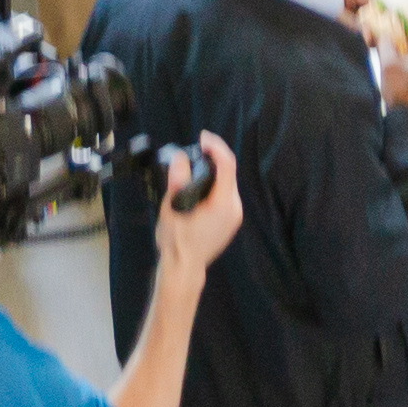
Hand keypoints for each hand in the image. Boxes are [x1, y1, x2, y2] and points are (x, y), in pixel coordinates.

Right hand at [159, 131, 246, 277]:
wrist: (183, 269)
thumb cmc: (176, 241)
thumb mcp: (172, 208)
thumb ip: (178, 180)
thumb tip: (181, 157)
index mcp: (222, 204)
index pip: (227, 165)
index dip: (216, 146)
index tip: (202, 137)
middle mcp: (234, 208)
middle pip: (229, 172)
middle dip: (214, 157)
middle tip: (195, 149)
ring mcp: (235, 215)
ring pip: (228, 183)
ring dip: (215, 170)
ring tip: (195, 164)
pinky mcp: (231, 220)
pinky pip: (226, 194)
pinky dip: (216, 184)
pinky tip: (201, 183)